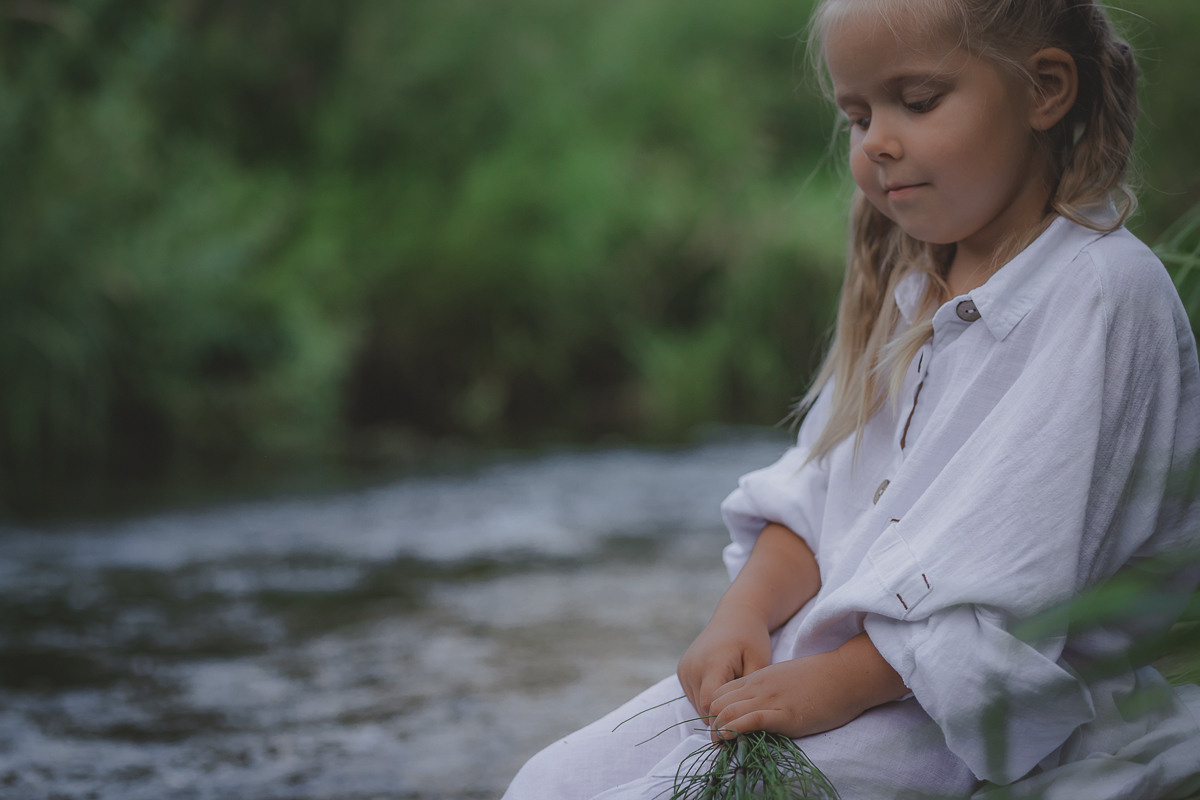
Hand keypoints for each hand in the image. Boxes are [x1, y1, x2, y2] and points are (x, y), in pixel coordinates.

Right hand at [677, 602, 772, 718]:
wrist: (735, 616)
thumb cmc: (752, 639)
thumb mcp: (759, 663)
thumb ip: (749, 692)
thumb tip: (744, 720)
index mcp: (711, 664)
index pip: (709, 705)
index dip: (724, 719)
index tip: (743, 724)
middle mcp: (693, 667)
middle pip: (702, 708)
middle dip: (721, 716)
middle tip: (742, 714)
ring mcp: (684, 669)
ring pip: (696, 705)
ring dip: (713, 708)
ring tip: (734, 699)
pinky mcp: (682, 670)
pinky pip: (693, 696)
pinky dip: (706, 699)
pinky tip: (723, 690)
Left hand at [707, 633, 907, 741]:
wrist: (846, 673)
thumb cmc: (821, 677)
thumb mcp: (785, 678)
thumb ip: (768, 690)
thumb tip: (760, 709)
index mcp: (758, 678)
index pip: (720, 693)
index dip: (714, 711)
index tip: (718, 726)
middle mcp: (758, 687)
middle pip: (718, 704)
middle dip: (711, 723)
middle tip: (715, 740)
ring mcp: (770, 700)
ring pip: (728, 712)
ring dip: (718, 731)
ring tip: (719, 744)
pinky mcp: (784, 715)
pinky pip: (750, 720)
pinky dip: (734, 730)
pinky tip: (729, 739)